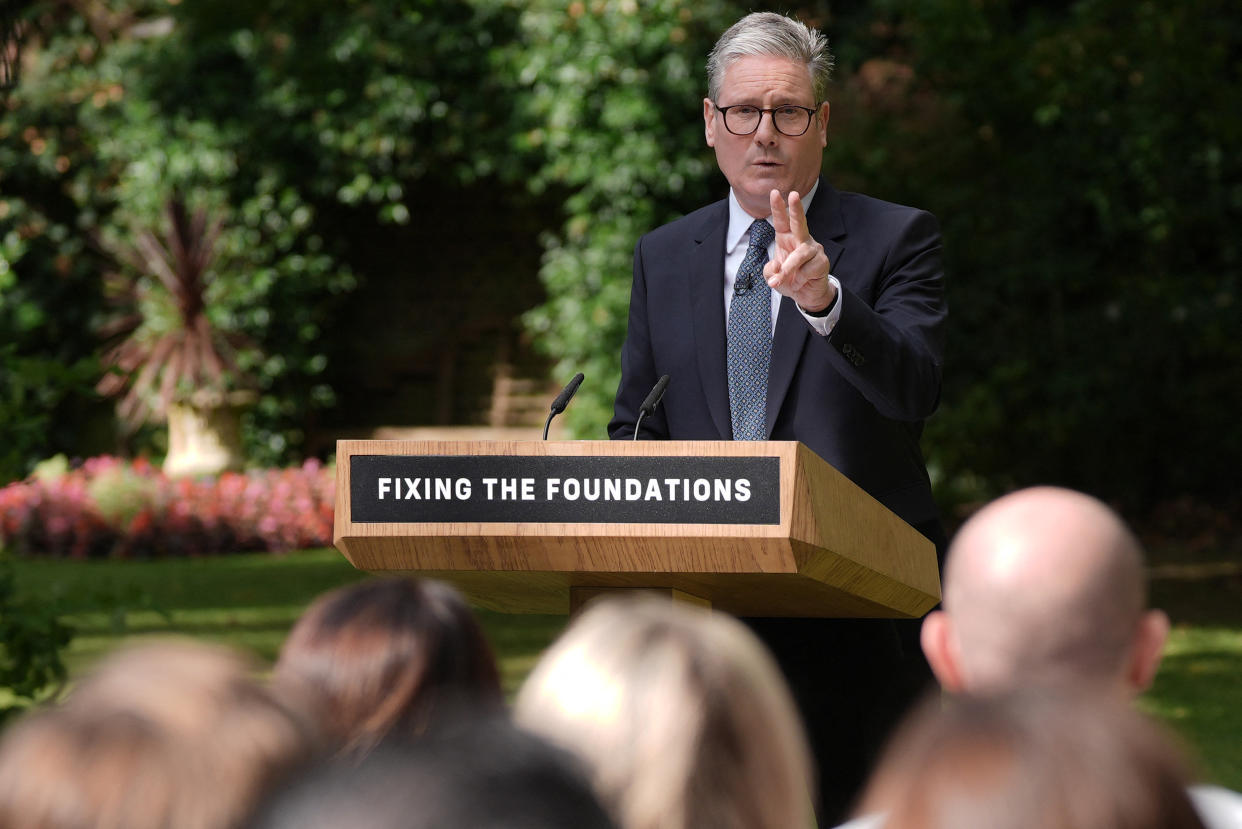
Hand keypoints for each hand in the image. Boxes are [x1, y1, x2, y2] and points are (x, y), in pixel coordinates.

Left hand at [765, 188, 835, 312]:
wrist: (806, 295)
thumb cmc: (789, 280)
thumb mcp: (772, 277)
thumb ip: (770, 271)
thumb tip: (777, 267)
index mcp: (787, 238)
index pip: (781, 221)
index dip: (778, 207)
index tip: (774, 192)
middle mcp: (801, 239)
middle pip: (799, 222)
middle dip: (796, 209)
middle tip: (794, 194)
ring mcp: (814, 249)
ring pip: (799, 255)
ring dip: (788, 269)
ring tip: (778, 282)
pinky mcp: (822, 261)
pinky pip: (807, 269)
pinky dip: (799, 279)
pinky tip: (800, 282)